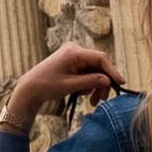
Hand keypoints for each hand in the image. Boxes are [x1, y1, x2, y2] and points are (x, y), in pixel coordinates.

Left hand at [2, 43, 122, 128]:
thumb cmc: (47, 85)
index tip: (121, 83)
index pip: (100, 58)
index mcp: (74, 52)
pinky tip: (84, 94)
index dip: (112, 71)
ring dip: (96, 85)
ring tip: (92, 101)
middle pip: (99, 65)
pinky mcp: (73, 62)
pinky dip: (89, 83)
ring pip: (94, 70)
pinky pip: (88, 72)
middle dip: (102, 82)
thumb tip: (108, 81)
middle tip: (101, 99)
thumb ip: (90, 82)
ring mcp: (74, 55)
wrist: (30, 88)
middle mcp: (75, 50)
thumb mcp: (70, 86)